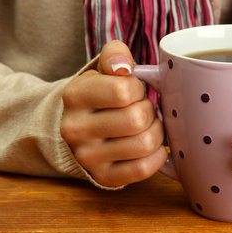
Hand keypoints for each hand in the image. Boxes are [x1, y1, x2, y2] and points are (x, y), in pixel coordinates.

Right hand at [60, 40, 166, 186]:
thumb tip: (123, 66)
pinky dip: (157, 155)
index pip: (124, 91)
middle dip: (148, 110)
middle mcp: (75, 129)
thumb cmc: (100, 94)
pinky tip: (150, 146)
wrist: (81, 127)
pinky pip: (144, 169)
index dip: (138, 88)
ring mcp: (88, 157)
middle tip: (141, 110)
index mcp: (75, 96)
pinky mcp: (104, 177)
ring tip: (145, 127)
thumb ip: (115, 55)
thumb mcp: (103, 68)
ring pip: (145, 144)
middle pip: (137, 119)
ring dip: (156, 132)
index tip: (133, 91)